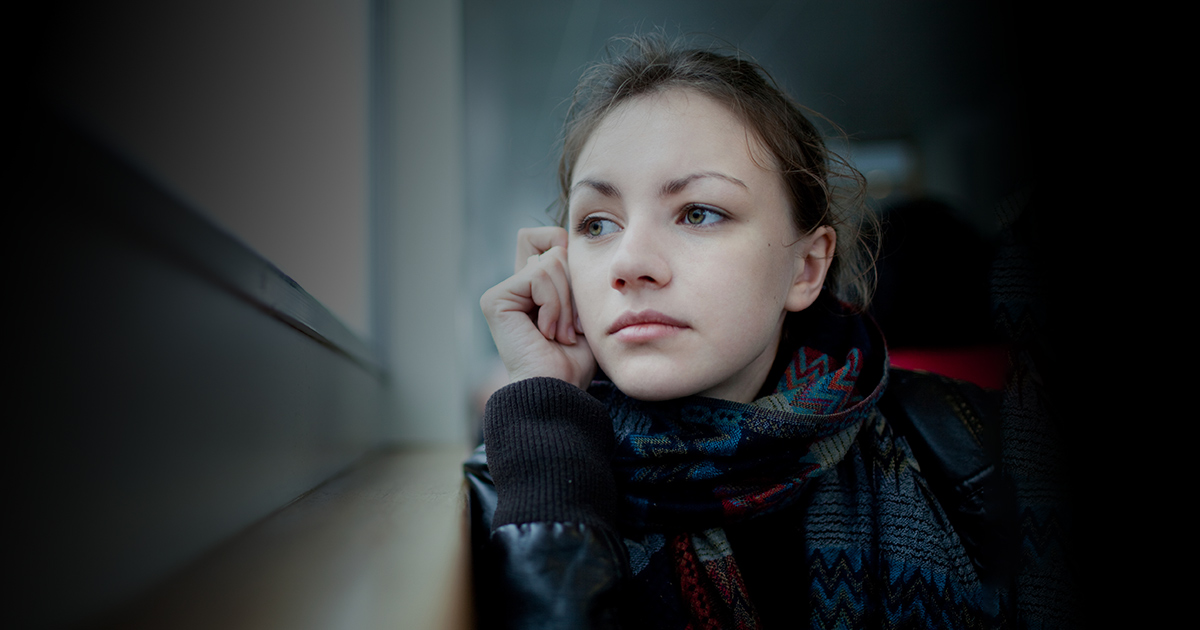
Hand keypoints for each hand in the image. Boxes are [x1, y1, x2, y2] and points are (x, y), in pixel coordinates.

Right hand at [481, 227, 595, 389]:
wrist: (560, 388)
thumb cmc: (576, 358)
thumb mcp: (584, 307)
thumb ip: (573, 272)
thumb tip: (567, 236)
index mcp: (534, 286)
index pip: (548, 238)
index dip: (567, 250)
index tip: (578, 295)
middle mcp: (515, 285)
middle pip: (557, 248)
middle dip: (575, 288)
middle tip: (570, 328)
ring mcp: (502, 292)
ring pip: (552, 262)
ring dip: (566, 303)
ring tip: (560, 334)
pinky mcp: (495, 299)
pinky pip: (538, 276)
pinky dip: (554, 305)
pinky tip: (546, 332)